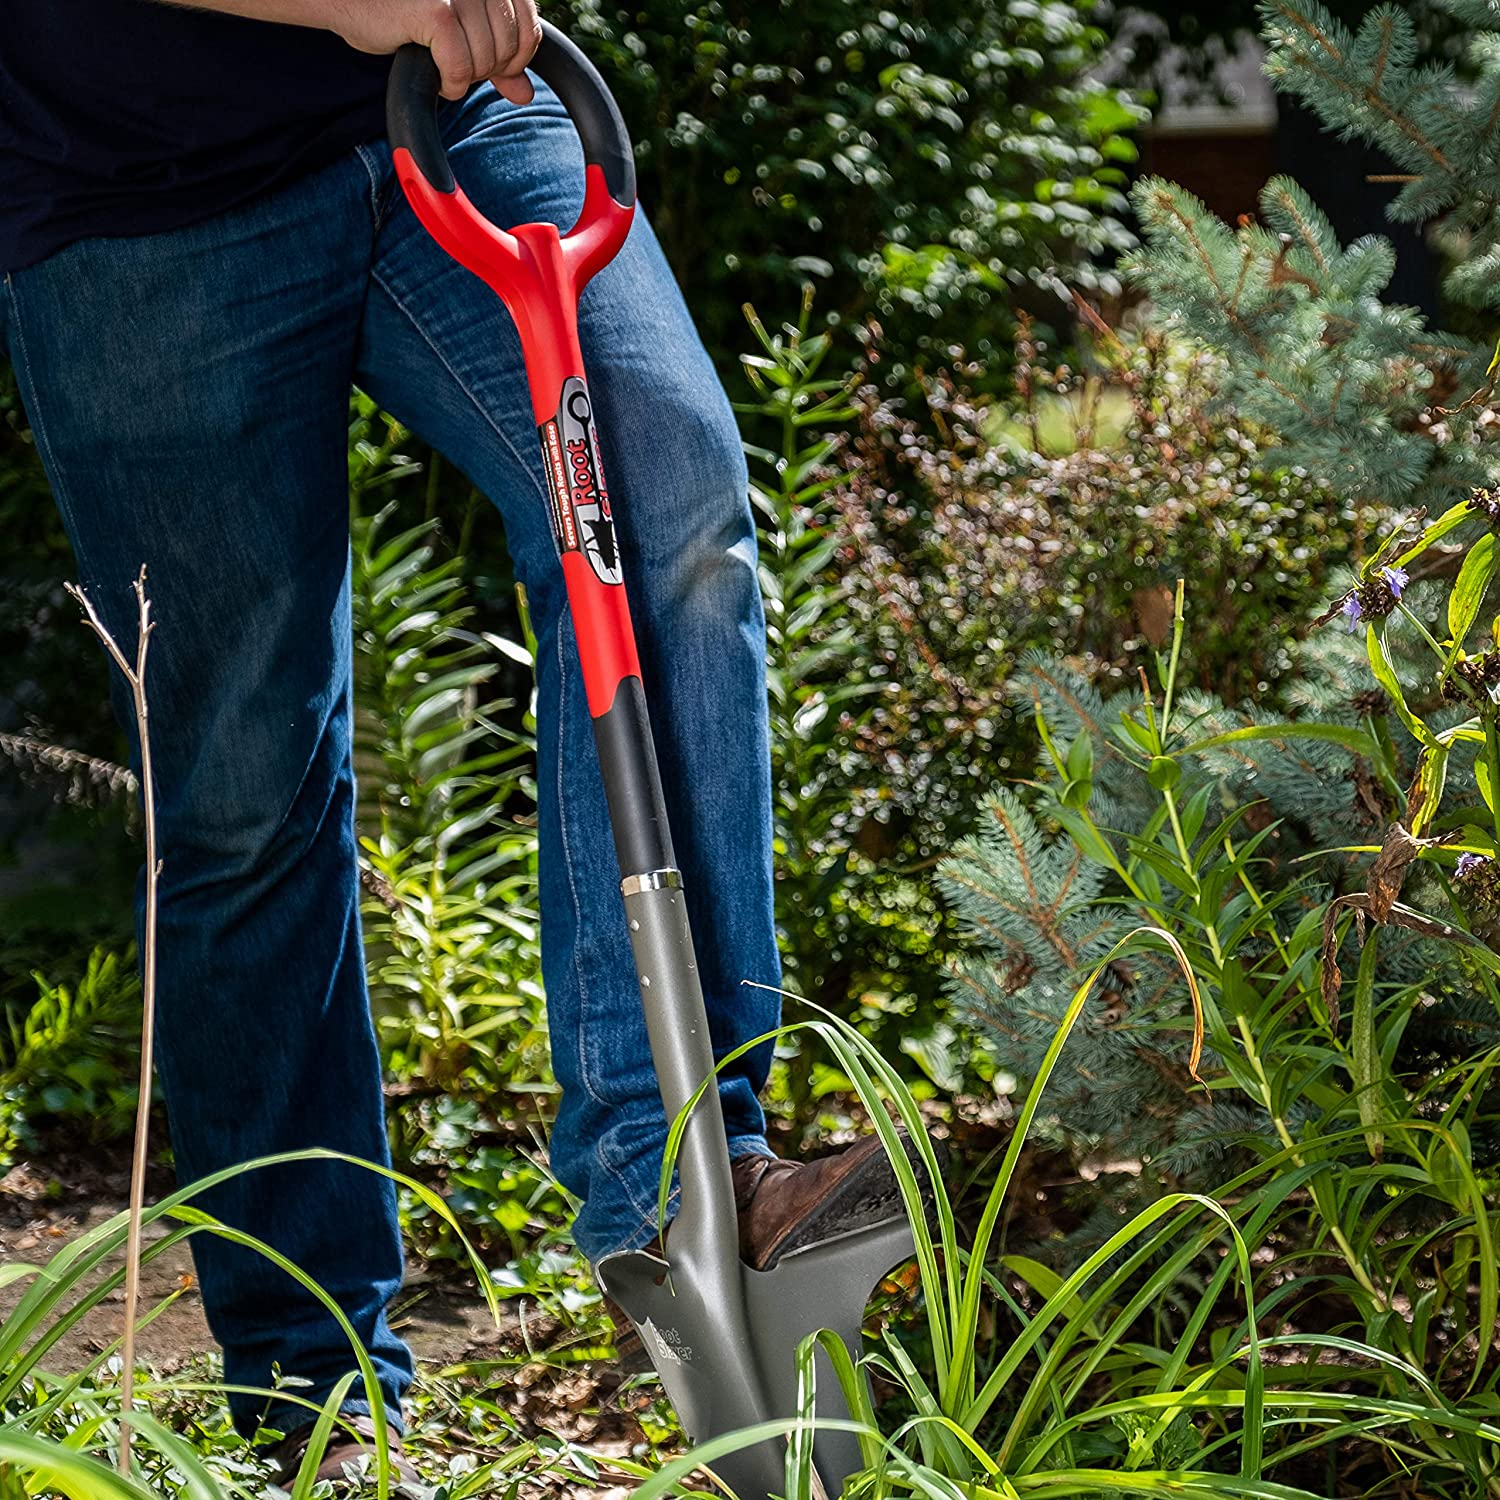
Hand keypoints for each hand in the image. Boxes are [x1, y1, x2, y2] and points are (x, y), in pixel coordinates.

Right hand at [334, 0, 541, 102]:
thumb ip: (494, 55)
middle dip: (488, 70)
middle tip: (458, 67)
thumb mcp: (457, 30)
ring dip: (466, 78)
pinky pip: (460, 67)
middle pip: (509, 46)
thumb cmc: (400, 10)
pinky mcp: (435, 10)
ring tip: (442, 66)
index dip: (516, 58)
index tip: (493, 68)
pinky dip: (451, 83)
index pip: (528, 26)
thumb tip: (525, 94)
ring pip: (486, 59)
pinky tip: (436, 76)